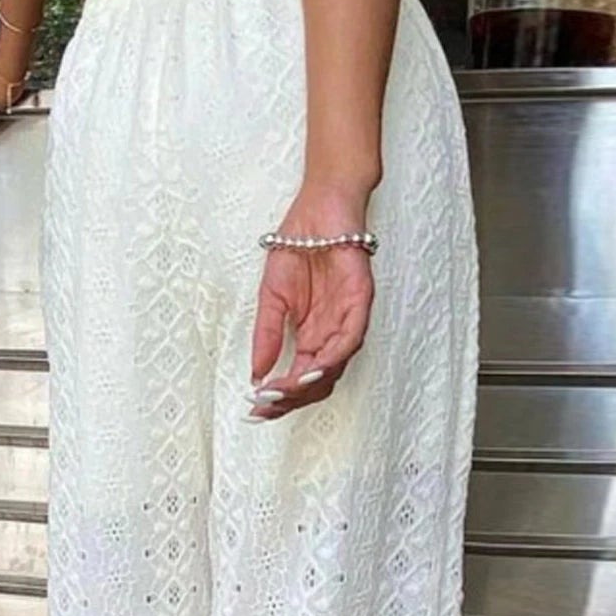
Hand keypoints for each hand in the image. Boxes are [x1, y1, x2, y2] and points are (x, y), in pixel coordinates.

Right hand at [246, 189, 375, 420]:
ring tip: (283, 392)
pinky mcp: (360, 302)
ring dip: (308, 385)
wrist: (319, 207)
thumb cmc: (299, 245)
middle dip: (290, 399)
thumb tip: (256, 373)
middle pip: (318, 383)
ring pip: (335, 368)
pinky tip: (309, 369)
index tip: (255, 408)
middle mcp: (331, 334)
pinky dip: (331, 359)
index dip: (278, 397)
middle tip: (265, 406)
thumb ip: (266, 335)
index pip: (298, 378)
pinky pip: (350, 339)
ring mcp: (348, 320)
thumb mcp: (271, 297)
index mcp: (312, 335)